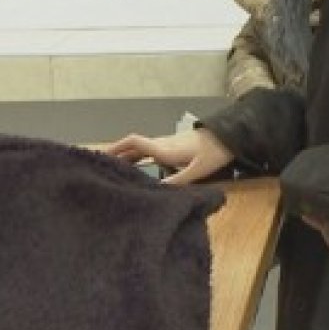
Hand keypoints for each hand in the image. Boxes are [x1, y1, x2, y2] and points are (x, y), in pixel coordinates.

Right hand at [99, 128, 233, 185]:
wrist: (229, 137)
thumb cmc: (214, 153)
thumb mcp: (198, 170)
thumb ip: (177, 181)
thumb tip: (155, 191)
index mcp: (165, 149)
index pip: (135, 143)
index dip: (117, 148)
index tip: (100, 156)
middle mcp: (162, 144)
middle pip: (133, 145)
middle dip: (115, 154)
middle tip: (99, 166)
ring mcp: (167, 144)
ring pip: (140, 148)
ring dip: (125, 156)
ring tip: (112, 169)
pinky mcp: (172, 146)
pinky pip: (148, 150)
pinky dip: (137, 156)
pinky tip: (135, 167)